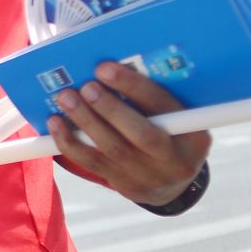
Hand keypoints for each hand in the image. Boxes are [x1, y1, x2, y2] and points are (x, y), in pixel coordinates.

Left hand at [48, 61, 212, 208]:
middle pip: (140, 134)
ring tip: (66, 98)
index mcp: (194, 134)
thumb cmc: (172, 136)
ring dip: (85, 121)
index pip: (164, 106)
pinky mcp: (124, 185)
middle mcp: (173, 159)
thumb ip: (159, 99)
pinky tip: (56, 124)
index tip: (105, 68)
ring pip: (112, 149)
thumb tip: (116, 66)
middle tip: (86, 86)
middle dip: (109, 108)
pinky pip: (93, 163)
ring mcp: (148, 176)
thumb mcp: (180, 118)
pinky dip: (70, 142)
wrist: (172, 185)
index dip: (134, 86)